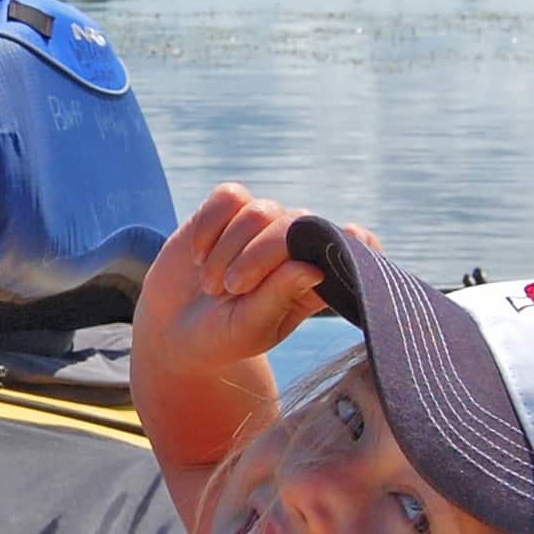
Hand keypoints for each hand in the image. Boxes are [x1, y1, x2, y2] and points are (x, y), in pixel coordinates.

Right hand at [137, 185, 377, 368]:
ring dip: (230, 248)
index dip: (358, 239)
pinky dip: (210, 226)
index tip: (354, 236)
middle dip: (260, 255)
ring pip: (260, 210)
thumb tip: (313, 268)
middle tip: (232, 288)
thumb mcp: (251, 327)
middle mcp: (294, 246)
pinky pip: (228, 197)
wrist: (175, 330)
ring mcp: (261, 225)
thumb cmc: (223, 336)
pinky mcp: (226, 211)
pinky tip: (199, 256)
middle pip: (296, 224)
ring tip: (212, 285)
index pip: (351, 247)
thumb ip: (279, 297)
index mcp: (315, 279)